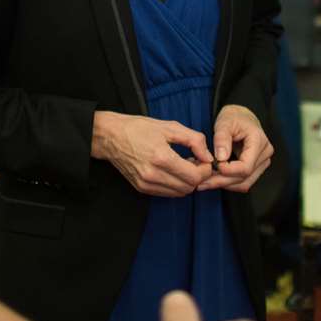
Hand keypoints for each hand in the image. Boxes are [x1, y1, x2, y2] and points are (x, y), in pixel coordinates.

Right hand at [92, 111, 213, 196]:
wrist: (112, 136)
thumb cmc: (140, 128)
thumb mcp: (170, 127)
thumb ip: (194, 140)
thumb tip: (208, 156)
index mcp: (161, 157)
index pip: (194, 177)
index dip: (205, 170)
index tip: (203, 159)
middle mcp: (153, 174)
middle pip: (189, 187)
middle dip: (197, 176)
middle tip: (195, 161)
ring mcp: (146, 183)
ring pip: (179, 193)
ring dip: (187, 182)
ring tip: (184, 165)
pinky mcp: (142, 188)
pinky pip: (167, 193)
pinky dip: (175, 185)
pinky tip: (173, 171)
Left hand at [196, 104, 274, 192]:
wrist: (241, 117)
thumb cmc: (233, 118)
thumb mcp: (224, 123)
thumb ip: (222, 139)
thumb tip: (221, 158)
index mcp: (259, 141)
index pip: (246, 166)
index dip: (229, 171)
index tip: (213, 166)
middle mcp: (264, 154)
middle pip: (244, 177)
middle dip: (221, 181)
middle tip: (201, 182)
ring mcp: (262, 163)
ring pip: (244, 183)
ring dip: (224, 185)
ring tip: (205, 183)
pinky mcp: (256, 168)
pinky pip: (243, 182)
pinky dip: (228, 183)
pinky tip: (213, 180)